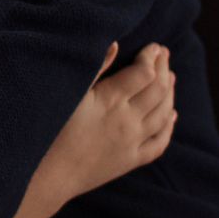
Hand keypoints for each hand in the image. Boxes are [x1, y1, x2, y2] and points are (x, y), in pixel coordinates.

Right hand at [0, 43, 175, 217]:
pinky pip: (159, 143)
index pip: (143, 73)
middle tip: (164, 54)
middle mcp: (127, 121)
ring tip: (172, 77)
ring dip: (170, 93)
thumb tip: (114, 43)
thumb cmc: (50, 128)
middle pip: (158, 90)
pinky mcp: (129, 161)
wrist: (47, 174)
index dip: (151, 57)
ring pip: (162, 114)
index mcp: (111, 100)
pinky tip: (171, 116)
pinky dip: (168, 127)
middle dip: (164, 69)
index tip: (154, 46)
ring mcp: (131, 143)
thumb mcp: (68, 92)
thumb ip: (94, 67)